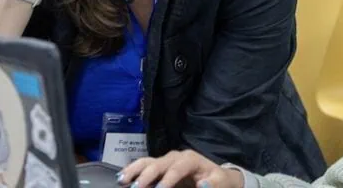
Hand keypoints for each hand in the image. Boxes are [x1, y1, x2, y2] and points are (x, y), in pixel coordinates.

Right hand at [117, 150, 243, 187]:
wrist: (217, 178)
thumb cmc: (219, 181)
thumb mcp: (221, 183)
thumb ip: (212, 185)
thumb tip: (202, 184)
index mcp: (191, 159)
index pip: (177, 168)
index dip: (167, 179)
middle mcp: (176, 157)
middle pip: (159, 163)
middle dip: (146, 176)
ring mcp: (167, 161)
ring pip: (147, 161)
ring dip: (134, 170)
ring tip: (122, 180)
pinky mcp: (160, 167)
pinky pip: (144, 166)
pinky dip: (133, 170)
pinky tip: (122, 177)